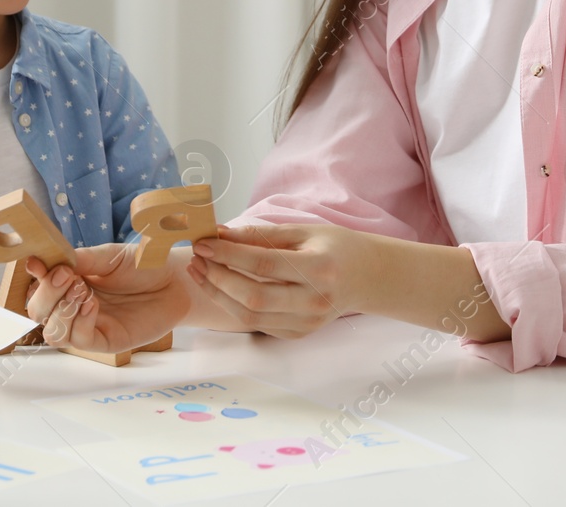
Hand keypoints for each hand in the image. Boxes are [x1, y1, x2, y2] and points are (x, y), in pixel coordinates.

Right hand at [24, 244, 190, 352]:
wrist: (175, 279)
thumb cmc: (143, 265)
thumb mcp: (108, 256)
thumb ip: (78, 260)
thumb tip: (44, 262)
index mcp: (69, 282)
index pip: (38, 286)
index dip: (34, 278)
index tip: (38, 265)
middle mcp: (73, 305)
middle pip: (38, 312)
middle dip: (47, 295)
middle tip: (68, 276)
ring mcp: (87, 325)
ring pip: (53, 333)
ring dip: (60, 312)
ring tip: (82, 291)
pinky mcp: (105, 341)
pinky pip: (79, 341)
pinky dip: (80, 323)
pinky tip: (92, 305)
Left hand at [187, 223, 375, 338]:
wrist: (367, 278)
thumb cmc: (336, 247)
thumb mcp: (304, 231)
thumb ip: (262, 235)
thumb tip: (220, 234)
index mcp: (319, 269)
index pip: (264, 264)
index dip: (229, 255)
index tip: (203, 243)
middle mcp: (314, 301)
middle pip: (253, 297)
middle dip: (218, 278)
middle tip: (197, 258)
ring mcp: (306, 323)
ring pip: (250, 317)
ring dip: (219, 295)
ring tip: (201, 272)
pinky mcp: (298, 334)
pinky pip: (258, 324)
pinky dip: (234, 306)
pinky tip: (221, 287)